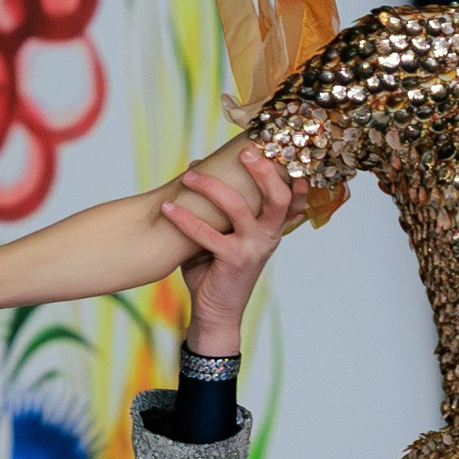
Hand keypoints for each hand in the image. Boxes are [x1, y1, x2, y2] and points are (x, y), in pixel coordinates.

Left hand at [157, 146, 293, 351]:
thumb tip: (196, 166)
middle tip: (243, 152)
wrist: (217, 312)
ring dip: (213, 187)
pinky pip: (208, 234)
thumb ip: (215, 205)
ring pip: (241, 207)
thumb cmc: (216, 269)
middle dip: (264, 170)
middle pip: (279, 196)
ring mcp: (253, 248)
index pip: (290, 195)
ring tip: (189, 176)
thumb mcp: (222, 233)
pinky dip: (185, 219)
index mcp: (270, 227)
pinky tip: (167, 209)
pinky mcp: (234, 261)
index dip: (290, 171)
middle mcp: (268, 235)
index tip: (277, 146)